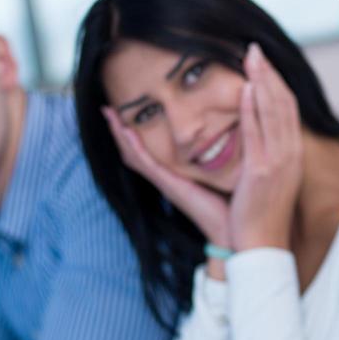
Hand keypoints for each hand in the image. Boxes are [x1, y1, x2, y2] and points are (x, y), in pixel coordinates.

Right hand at [102, 105, 230, 247]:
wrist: (232, 230)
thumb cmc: (230, 204)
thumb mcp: (219, 175)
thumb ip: (217, 158)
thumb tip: (226, 136)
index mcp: (173, 176)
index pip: (145, 151)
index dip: (132, 134)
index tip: (124, 112)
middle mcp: (164, 178)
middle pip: (132, 152)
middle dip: (118, 131)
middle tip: (106, 109)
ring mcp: (163, 182)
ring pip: (133, 154)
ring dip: (119, 134)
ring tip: (108, 112)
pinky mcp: (169, 185)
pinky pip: (146, 162)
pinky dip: (134, 146)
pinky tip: (127, 131)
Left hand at [229, 44, 302, 250]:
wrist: (262, 246)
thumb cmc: (260, 215)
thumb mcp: (269, 180)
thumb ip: (265, 155)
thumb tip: (261, 138)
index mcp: (292, 155)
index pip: (287, 109)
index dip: (276, 83)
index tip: (262, 62)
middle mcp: (290, 154)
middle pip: (283, 104)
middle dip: (269, 73)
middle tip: (254, 48)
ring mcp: (278, 162)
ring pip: (273, 112)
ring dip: (261, 82)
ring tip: (249, 57)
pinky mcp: (261, 172)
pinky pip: (257, 133)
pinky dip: (252, 110)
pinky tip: (245, 89)